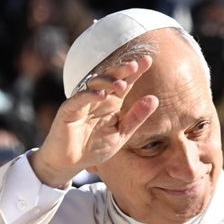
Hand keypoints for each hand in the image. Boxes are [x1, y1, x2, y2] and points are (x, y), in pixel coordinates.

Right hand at [32, 56, 157, 187]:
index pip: (125, 83)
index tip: (148, 60)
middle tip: (135, 65)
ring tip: (122, 85)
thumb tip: (155, 98)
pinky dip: (90, 95)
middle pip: (110, 78)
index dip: (135, 71)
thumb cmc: (94, 148)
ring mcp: (83, 102)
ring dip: (108, 81)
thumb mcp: (121, 134)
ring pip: (94, 84)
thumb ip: (136, 117)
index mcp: (112, 102)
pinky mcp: (68, 110)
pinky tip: (102, 95)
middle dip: (122, 70)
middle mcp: (98, 98)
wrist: (70, 163)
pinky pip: (79, 99)